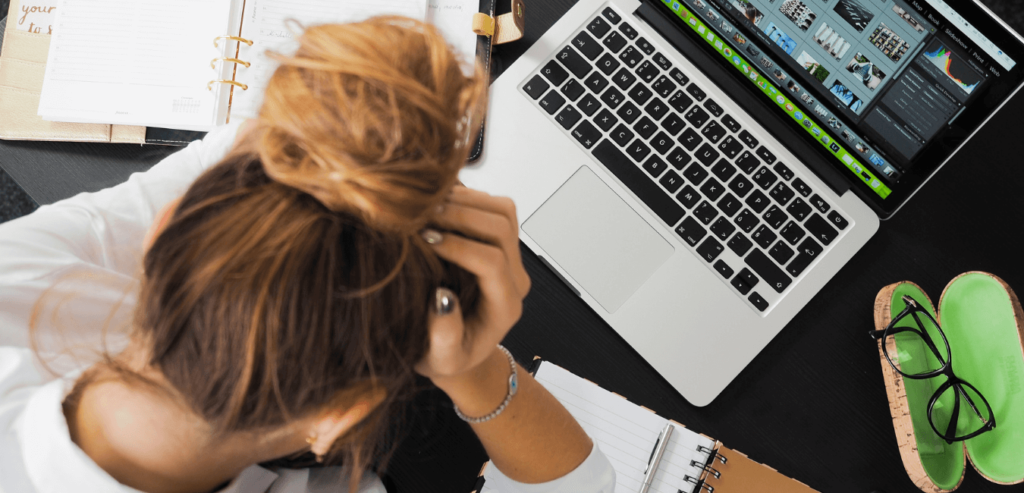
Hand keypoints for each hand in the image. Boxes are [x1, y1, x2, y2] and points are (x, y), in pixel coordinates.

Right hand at [415, 186, 530, 386]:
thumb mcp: (442, 359)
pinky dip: (465, 197)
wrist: (459, 349)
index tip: (425, 241)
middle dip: (461, 216)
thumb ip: (444, 336)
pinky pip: (492, 206)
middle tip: (422, 217)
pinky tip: (435, 205)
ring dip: (465, 201)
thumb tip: (442, 298)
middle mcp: (514, 278)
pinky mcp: (499, 242)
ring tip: (427, 208)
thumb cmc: (448, 357)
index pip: (492, 262)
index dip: (459, 246)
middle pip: (501, 228)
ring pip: (502, 210)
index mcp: (505, 306)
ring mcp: (510, 257)